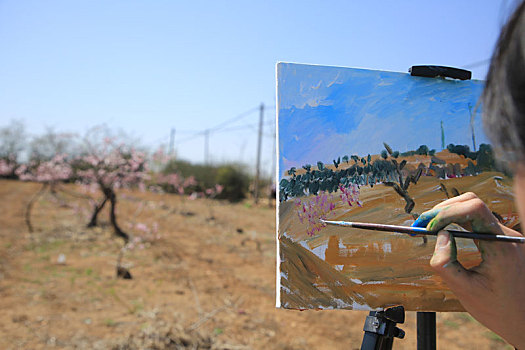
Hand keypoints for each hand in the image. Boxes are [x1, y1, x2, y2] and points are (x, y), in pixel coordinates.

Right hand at [412, 192, 524, 347]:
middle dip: (442, 210)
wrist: (523, 320)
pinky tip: (442, 230)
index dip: (446, 213)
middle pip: (471, 202)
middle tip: (421, 224)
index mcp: (501, 246)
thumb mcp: (465, 291)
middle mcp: (506, 235)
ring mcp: (505, 235)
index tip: (427, 227)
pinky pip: (476, 220)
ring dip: (448, 213)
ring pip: (473, 208)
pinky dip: (456, 220)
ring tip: (428, 227)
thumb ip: (446, 263)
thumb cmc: (499, 310)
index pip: (473, 209)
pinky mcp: (501, 238)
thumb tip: (440, 236)